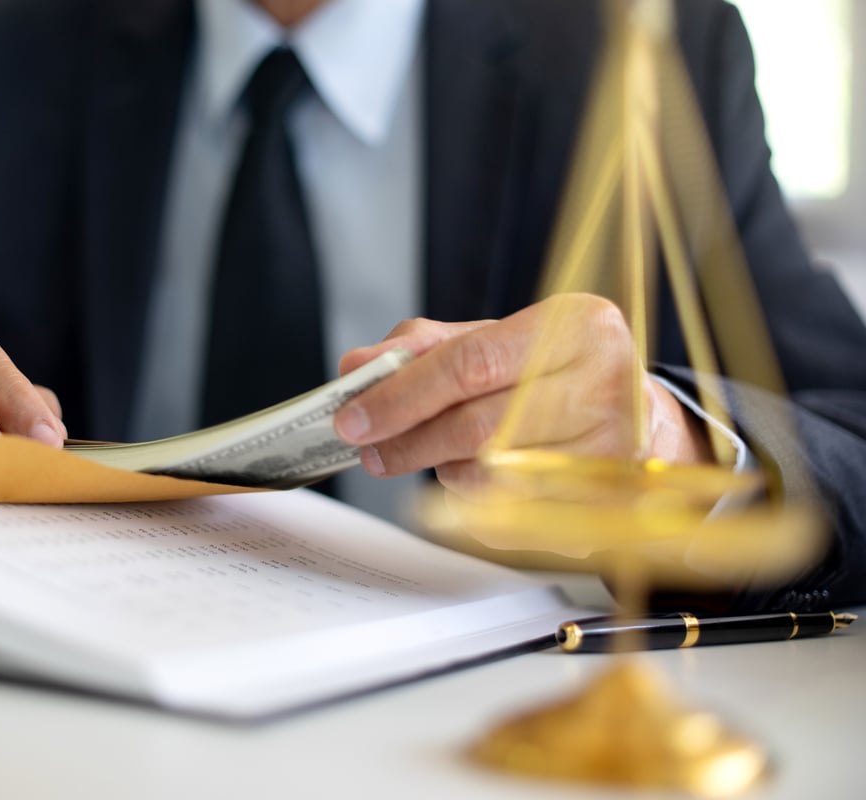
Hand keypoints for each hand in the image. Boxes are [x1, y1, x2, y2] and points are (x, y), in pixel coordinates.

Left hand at [333, 294, 712, 492]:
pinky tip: (479, 477)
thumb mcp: (498, 340)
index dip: (402, 395)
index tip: (352, 417)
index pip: (469, 363)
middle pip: (478, 425)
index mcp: (577, 325)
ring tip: (438, 454)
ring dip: (444, 470)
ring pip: (489, 475)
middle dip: (409, 441)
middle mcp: (606, 384)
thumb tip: (357, 367)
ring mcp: (612, 452)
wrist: (643, 424)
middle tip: (369, 450)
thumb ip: (425, 348)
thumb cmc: (558, 375)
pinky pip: (507, 516)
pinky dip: (474, 501)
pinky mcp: (603, 508)